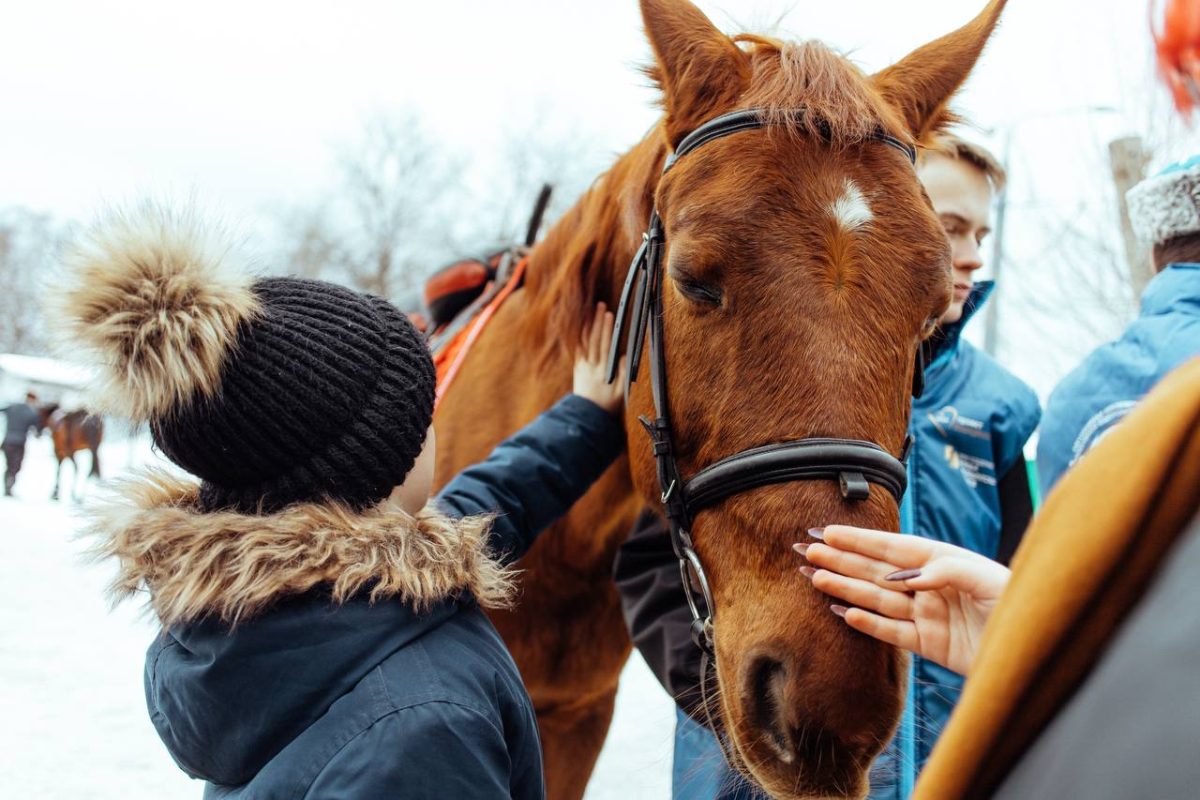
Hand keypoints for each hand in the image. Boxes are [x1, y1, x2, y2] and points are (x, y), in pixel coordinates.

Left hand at [573, 302, 625, 414]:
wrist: (587, 415)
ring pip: (586, 341)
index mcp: (604, 370)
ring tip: (591, 310)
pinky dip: (580, 336)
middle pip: (595, 339)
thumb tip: (625, 356)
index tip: (610, 315)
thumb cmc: (608, 404)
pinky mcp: (578, 367)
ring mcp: (583, 366)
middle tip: (601, 305)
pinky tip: (581, 325)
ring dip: (589, 325)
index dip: (608, 329)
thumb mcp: (622, 393)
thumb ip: (624, 374)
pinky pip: (578, 348)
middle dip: (598, 321)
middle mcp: (592, 366)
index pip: (606, 345)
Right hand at [795, 525, 1009, 674]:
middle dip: (842, 561)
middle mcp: (929, 586)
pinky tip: (844, 613)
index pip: (893, 548)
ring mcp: (927, 615)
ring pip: (877, 599)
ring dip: (846, 588)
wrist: (1037, 648)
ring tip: (816, 578)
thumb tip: (906, 579)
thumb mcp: (987, 578)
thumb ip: (945, 571)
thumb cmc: (1020, 603)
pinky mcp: (929, 645)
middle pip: (876, 571)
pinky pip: (891, 632)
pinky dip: (867, 623)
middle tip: (807, 552)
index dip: (860, 540)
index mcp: (942, 561)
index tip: (829, 533)